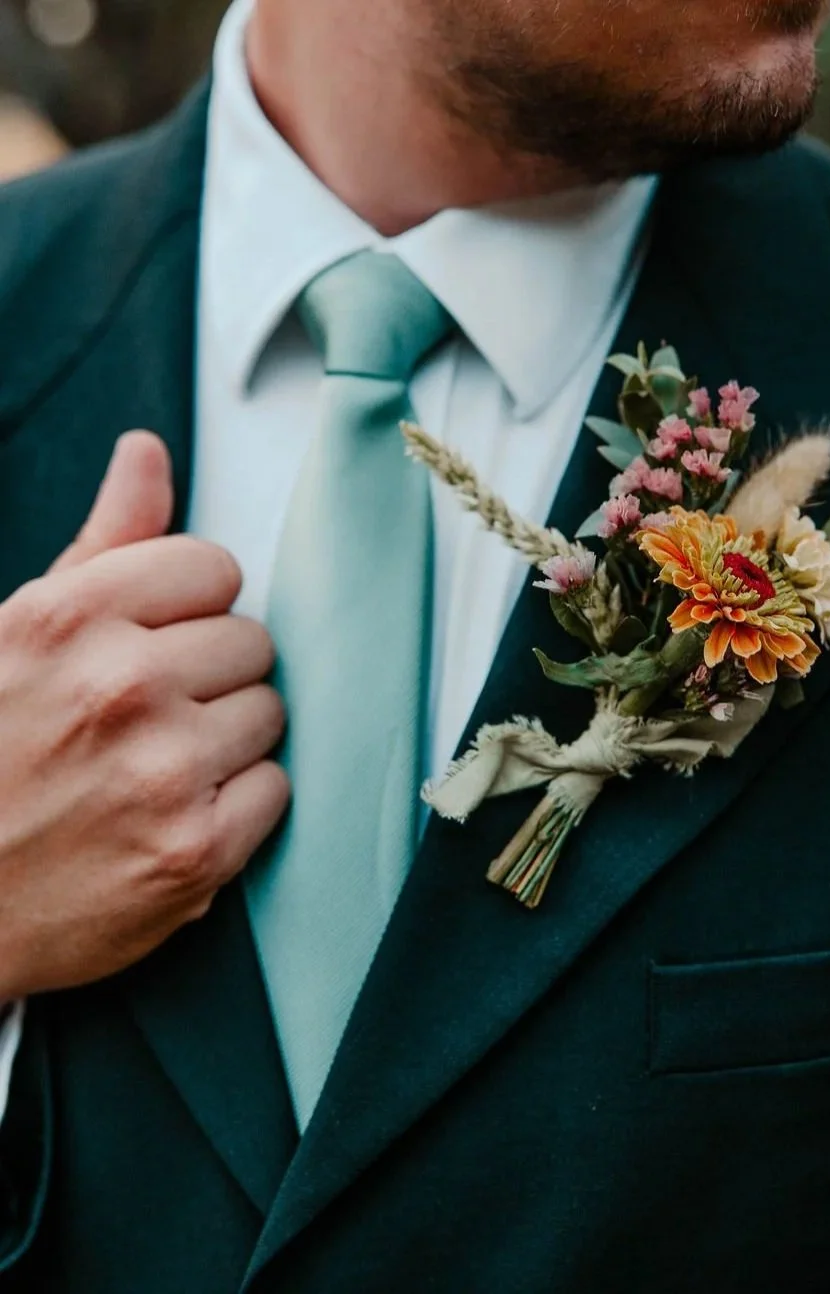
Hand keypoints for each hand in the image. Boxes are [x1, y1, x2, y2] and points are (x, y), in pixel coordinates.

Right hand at [0, 432, 289, 999]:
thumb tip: (147, 451)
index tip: (154, 643)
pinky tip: (178, 816)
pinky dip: (239, 806)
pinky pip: (277, 788)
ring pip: (270, 712)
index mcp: (70, 618)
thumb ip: (102, 545)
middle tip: (150, 717)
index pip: (214, 569)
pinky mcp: (196, 850)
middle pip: (252, 641)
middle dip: (211, 676)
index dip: (188, 610)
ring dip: (229, 740)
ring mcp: (163, 771)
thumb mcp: (21, 634)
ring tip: (160, 768)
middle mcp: (120, 686)